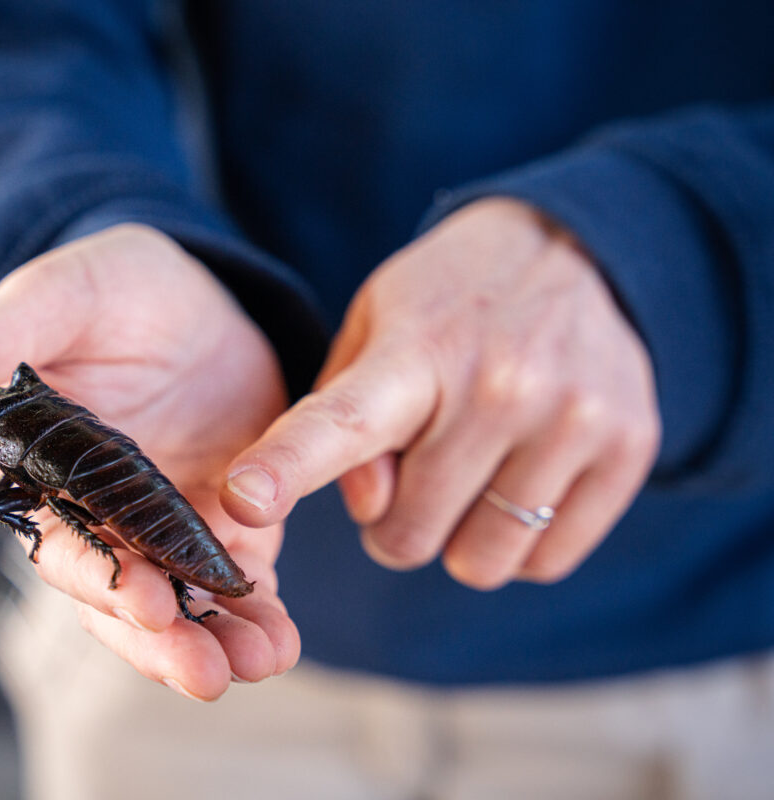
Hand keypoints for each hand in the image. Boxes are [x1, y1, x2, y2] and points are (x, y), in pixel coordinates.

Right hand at [0, 224, 297, 698]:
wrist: (195, 287)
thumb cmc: (107, 287)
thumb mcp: (46, 303)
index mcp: (48, 477)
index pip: (61, 546)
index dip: (96, 579)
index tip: (145, 603)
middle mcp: (105, 516)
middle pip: (122, 596)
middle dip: (161, 640)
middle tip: (206, 672)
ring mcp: (167, 523)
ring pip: (184, 600)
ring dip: (219, 640)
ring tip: (262, 661)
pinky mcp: (228, 518)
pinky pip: (241, 575)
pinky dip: (259, 609)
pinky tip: (280, 635)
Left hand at [222, 198, 659, 588]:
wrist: (582, 248)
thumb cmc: (450, 303)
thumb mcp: (375, 326)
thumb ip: (340, 418)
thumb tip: (371, 508)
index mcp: (414, 351)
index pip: (340, 423)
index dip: (287, 467)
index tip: (241, 501)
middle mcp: (497, 386)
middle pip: (407, 535)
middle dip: (395, 522)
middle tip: (414, 469)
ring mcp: (571, 419)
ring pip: (479, 562)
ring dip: (458, 538)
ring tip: (472, 470)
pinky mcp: (629, 448)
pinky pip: (547, 561)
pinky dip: (521, 542)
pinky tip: (522, 478)